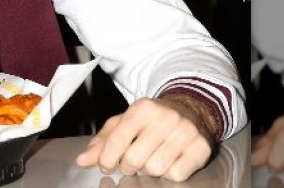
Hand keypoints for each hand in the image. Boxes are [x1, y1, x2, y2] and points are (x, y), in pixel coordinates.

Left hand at [76, 95, 215, 181]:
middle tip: (130, 163)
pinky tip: (168, 161)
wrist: (191, 110)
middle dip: (127, 166)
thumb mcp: (125, 122)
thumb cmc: (151, 120)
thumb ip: (102, 141)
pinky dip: (168, 174)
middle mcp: (166, 118)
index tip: (106, 165)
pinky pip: (176, 175)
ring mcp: (186, 133)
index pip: (117, 140)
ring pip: (155, 169)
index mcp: (143, 108)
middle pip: (135, 159)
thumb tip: (82, 161)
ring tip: (150, 159)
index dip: (107, 158)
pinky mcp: (200, 149)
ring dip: (148, 170)